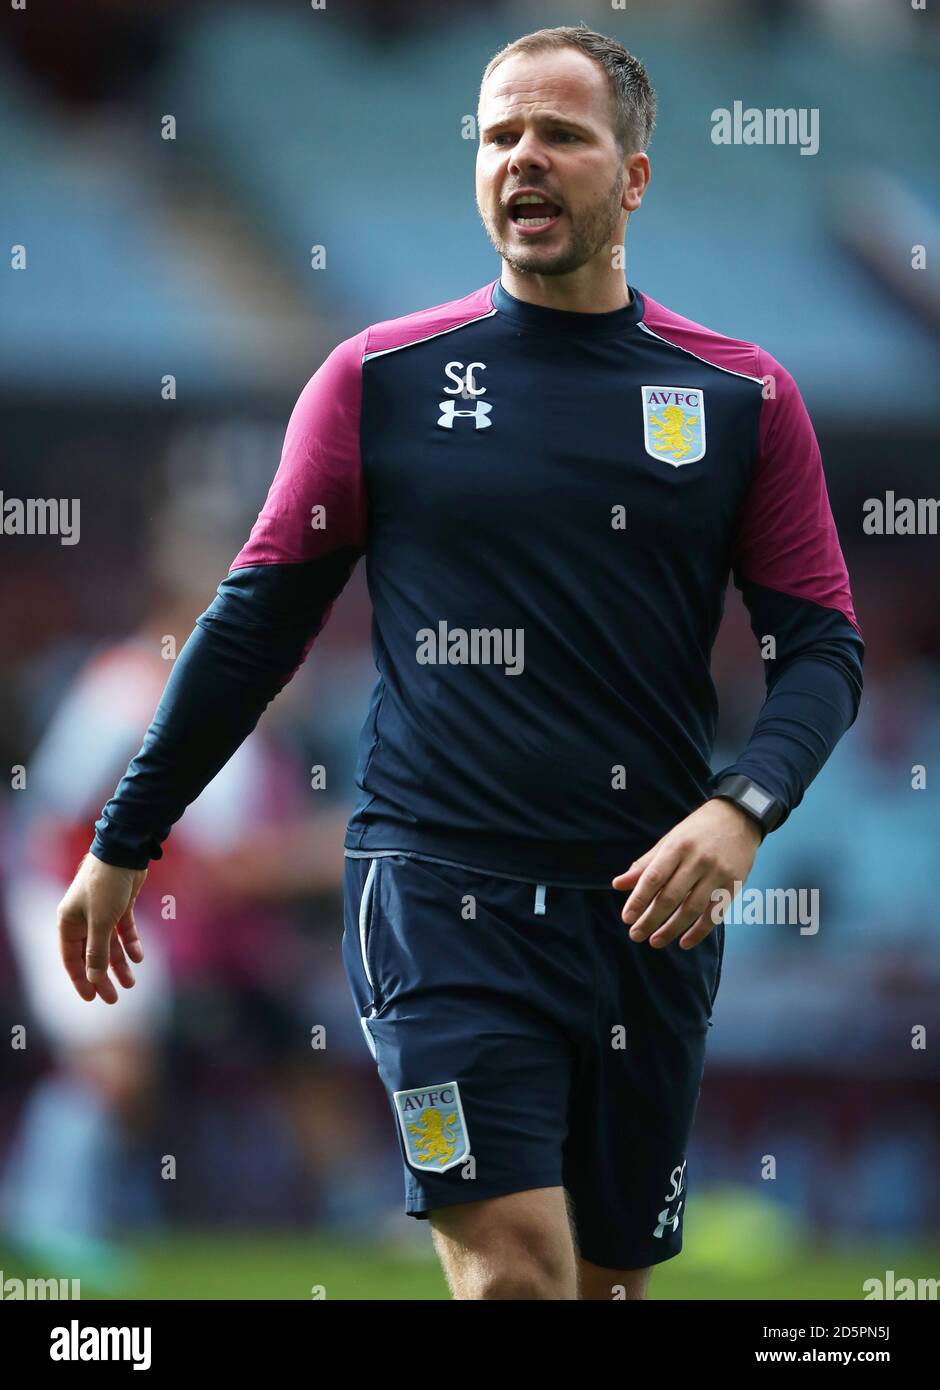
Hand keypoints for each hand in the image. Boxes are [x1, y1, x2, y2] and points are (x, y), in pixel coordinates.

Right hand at [57, 852, 146, 1002]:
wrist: (125, 852)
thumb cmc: (106, 885)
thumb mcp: (101, 921)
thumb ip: (97, 951)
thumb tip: (94, 978)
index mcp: (69, 922)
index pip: (72, 959)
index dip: (81, 980)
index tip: (91, 998)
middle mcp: (83, 919)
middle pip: (92, 955)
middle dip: (102, 977)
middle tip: (113, 998)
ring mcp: (102, 912)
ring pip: (109, 945)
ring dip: (119, 964)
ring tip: (131, 983)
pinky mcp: (120, 906)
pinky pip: (124, 931)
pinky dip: (131, 944)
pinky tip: (139, 958)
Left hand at [611, 799, 761, 949]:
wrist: (739, 818)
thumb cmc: (697, 830)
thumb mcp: (669, 840)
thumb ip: (646, 864)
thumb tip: (618, 884)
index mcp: (678, 847)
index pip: (654, 877)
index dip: (639, 899)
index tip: (627, 918)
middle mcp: (698, 860)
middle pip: (671, 897)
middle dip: (651, 920)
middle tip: (636, 935)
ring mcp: (717, 874)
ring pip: (692, 909)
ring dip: (672, 929)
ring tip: (655, 941)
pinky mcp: (733, 885)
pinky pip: (714, 914)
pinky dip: (699, 931)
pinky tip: (684, 942)